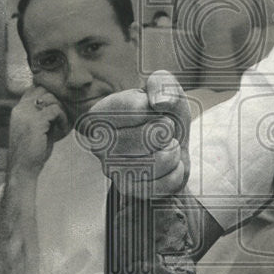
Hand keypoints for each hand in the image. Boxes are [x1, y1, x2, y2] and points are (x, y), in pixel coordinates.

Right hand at [7, 85, 68, 175]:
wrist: (22, 169)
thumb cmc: (32, 152)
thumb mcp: (37, 129)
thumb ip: (44, 116)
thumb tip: (60, 104)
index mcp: (19, 110)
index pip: (34, 89)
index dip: (50, 94)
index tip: (59, 108)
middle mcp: (20, 109)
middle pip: (43, 89)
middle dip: (57, 99)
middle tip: (63, 115)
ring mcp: (26, 114)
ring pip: (51, 98)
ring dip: (61, 109)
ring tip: (62, 124)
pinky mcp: (35, 122)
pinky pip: (55, 109)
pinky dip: (63, 118)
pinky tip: (62, 129)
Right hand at [81, 70, 190, 197]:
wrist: (172, 145)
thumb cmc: (163, 114)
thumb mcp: (165, 90)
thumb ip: (162, 84)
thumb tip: (159, 102)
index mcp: (99, 115)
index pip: (134, 109)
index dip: (154, 108)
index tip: (153, 109)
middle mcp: (98, 144)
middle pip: (146, 137)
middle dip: (166, 131)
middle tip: (163, 130)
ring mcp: (112, 170)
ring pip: (155, 163)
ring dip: (172, 152)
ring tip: (167, 147)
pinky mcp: (129, 190)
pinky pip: (165, 182)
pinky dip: (176, 171)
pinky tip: (167, 165)